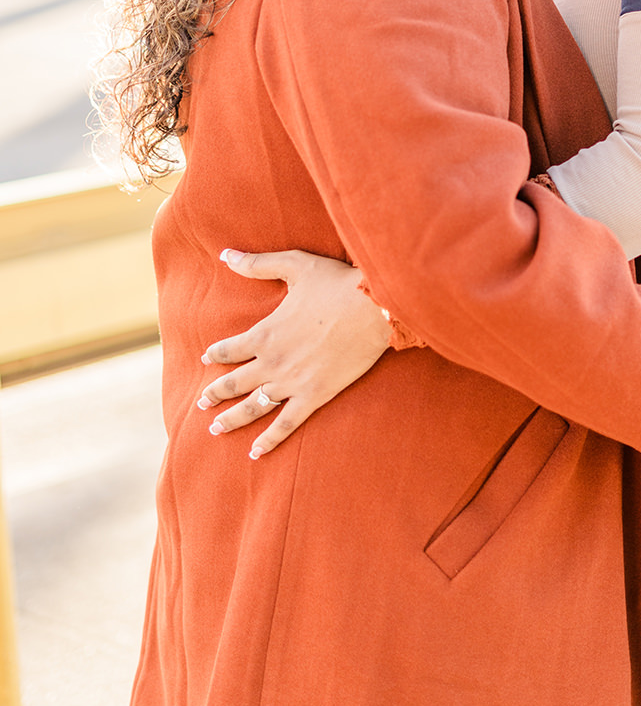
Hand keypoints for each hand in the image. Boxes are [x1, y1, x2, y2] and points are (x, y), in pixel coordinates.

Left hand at [197, 248, 391, 458]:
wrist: (373, 307)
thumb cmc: (336, 283)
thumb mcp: (294, 265)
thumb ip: (257, 263)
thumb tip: (225, 253)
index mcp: (264, 333)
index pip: (229, 349)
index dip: (215, 354)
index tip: (207, 359)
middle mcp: (271, 362)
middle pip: (234, 383)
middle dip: (214, 394)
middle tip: (201, 403)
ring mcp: (291, 382)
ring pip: (253, 407)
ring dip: (231, 419)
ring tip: (216, 429)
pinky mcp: (315, 396)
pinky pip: (286, 424)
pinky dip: (269, 440)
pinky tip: (255, 452)